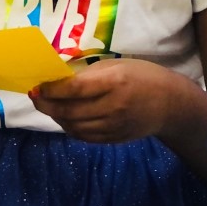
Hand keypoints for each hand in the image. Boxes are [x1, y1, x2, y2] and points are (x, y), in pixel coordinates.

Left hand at [29, 59, 176, 143]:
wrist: (170, 104)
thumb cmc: (143, 77)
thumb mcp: (118, 66)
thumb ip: (90, 74)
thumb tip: (59, 78)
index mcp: (114, 82)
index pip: (74, 88)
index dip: (51, 89)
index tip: (38, 85)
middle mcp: (112, 106)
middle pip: (69, 111)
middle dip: (46, 105)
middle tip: (35, 98)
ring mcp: (112, 126)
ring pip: (72, 126)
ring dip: (56, 117)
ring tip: (49, 107)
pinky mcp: (112, 139)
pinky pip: (83, 136)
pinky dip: (69, 127)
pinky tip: (66, 118)